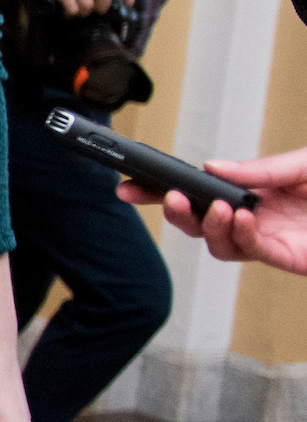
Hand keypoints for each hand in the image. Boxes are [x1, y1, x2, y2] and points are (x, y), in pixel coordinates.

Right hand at [124, 144, 306, 273]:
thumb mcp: (298, 165)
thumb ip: (259, 169)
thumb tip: (211, 167)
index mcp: (250, 192)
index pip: (197, 192)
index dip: (160, 190)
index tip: (131, 186)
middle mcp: (251, 217)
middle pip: (196, 221)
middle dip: (174, 211)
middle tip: (171, 198)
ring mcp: (265, 239)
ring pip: (216, 242)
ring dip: (209, 226)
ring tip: (217, 208)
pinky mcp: (283, 256)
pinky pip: (250, 250)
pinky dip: (240, 235)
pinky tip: (242, 218)